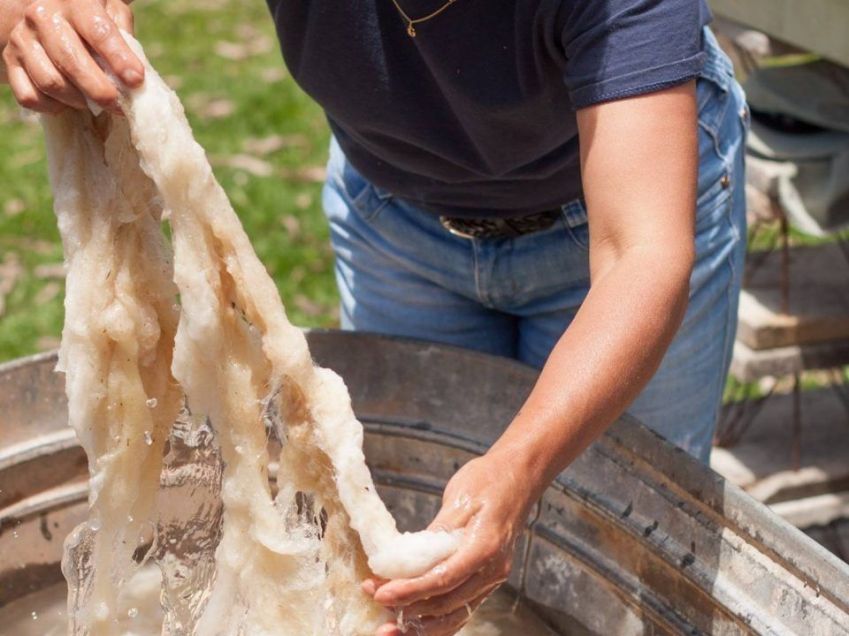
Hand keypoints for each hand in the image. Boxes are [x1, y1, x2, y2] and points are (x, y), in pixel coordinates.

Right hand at [2, 0, 141, 112]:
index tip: (136, 80)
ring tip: (94, 103)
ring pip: (50, 82)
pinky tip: (68, 102)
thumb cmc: (92, 20)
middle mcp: (41, 16)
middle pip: (70, 61)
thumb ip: (125, 37)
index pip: (98, 31)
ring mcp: (22, 39)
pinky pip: (30, 97)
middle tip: (119, 105)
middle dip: (99, 90)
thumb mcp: (113, 14)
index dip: (118, 58)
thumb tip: (132, 76)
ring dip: (78, 101)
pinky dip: (53, 107)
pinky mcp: (10, 62)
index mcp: (73, 1)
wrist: (53, 17)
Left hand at [364, 452, 536, 634]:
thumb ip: (434, 535)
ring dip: (420, 625)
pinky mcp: (486, 579)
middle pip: (446, 604)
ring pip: (454, 615)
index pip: (443, 580)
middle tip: (374, 600)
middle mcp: (492, 570)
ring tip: (389, 627)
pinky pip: (461, 608)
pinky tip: (413, 626)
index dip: (410, 591)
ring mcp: (492, 578)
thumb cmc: (488, 480)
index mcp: (485, 547)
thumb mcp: (457, 500)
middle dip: (407, 608)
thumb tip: (403, 561)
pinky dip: (436, 620)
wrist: (519, 476)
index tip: (380, 594)